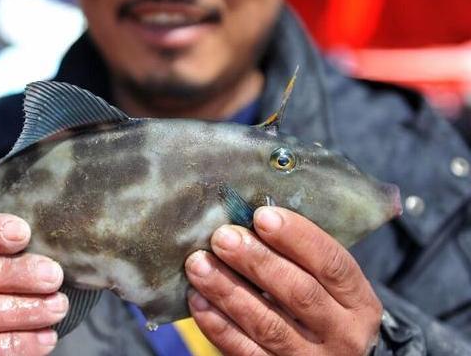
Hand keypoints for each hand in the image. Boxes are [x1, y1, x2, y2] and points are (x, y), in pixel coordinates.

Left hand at [185, 207, 381, 355]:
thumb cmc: (321, 310)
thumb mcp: (329, 287)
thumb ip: (300, 258)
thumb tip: (250, 220)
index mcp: (358, 301)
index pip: (332, 263)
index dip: (297, 237)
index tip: (262, 216)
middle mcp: (342, 334)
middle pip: (299, 292)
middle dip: (256, 261)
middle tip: (223, 237)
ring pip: (268, 324)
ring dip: (228, 290)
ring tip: (199, 264)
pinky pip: (245, 352)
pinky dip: (219, 325)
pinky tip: (199, 301)